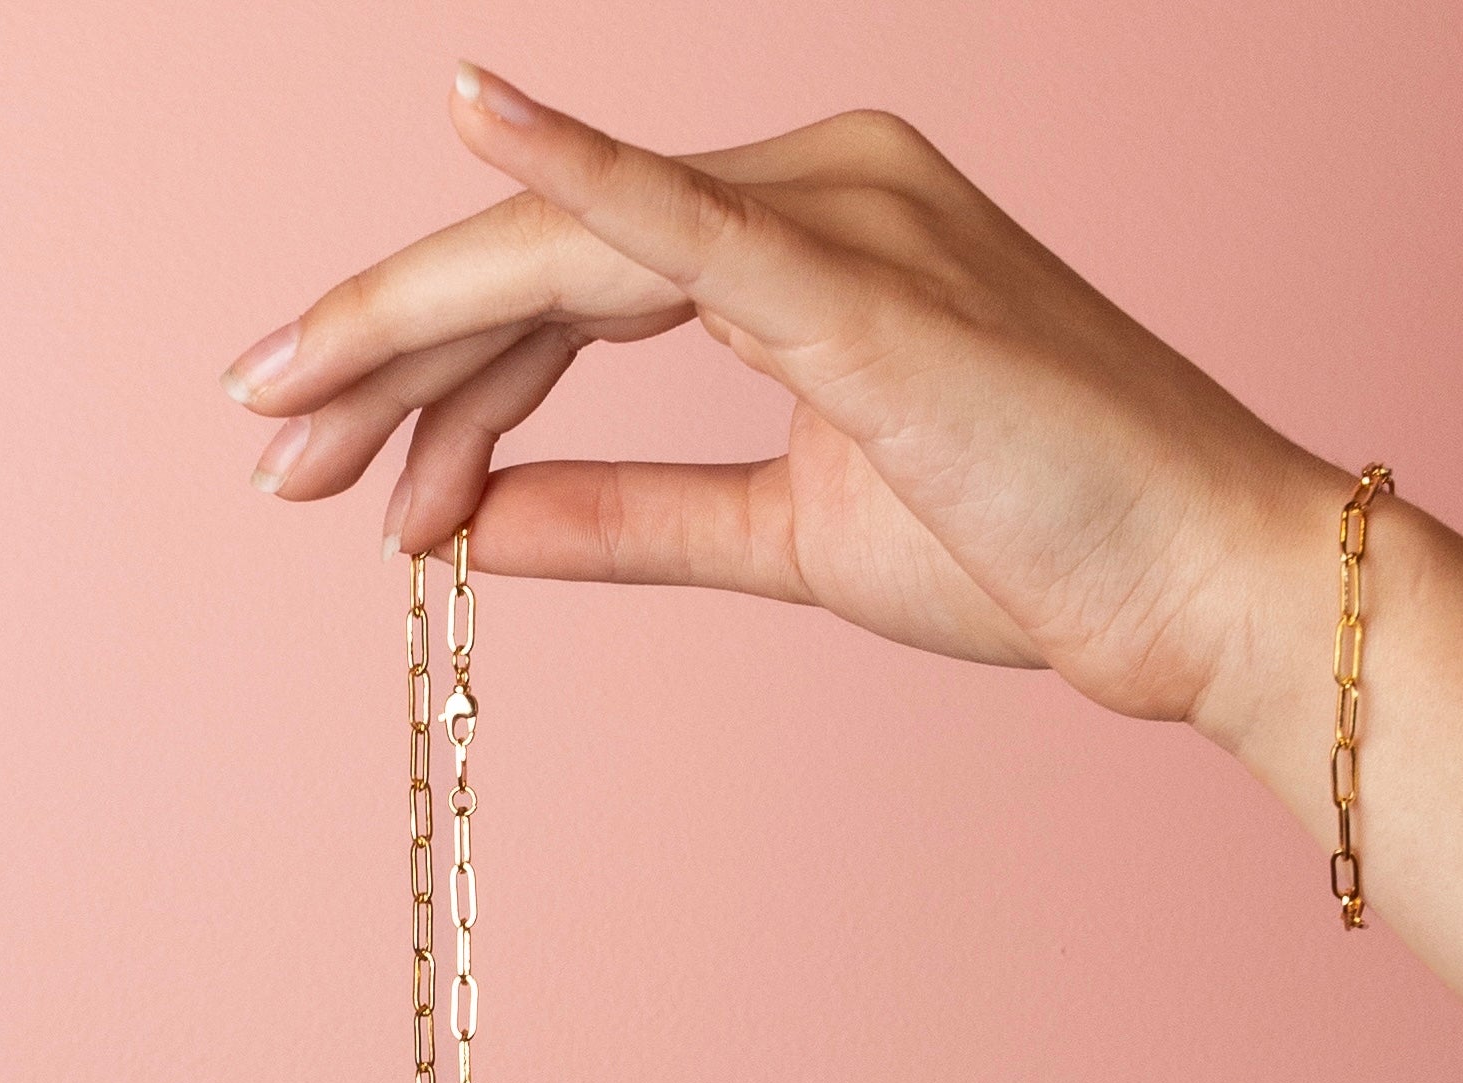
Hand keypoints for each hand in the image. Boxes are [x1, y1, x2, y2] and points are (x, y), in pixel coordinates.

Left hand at [221, 61, 1344, 738]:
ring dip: (413, 329)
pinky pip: (686, 217)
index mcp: (795, 244)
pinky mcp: (859, 282)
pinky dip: (572, 168)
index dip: (432, 384)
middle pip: (534, 254)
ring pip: (565, 244)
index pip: (561, 292)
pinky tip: (463, 111)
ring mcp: (839, 215)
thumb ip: (628, 517)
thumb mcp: (781, 536)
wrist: (1197, 591)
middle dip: (379, 356)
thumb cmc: (1028, 549)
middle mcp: (811, 191)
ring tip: (292, 422)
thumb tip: (474, 522)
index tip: (342, 485)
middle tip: (265, 452)